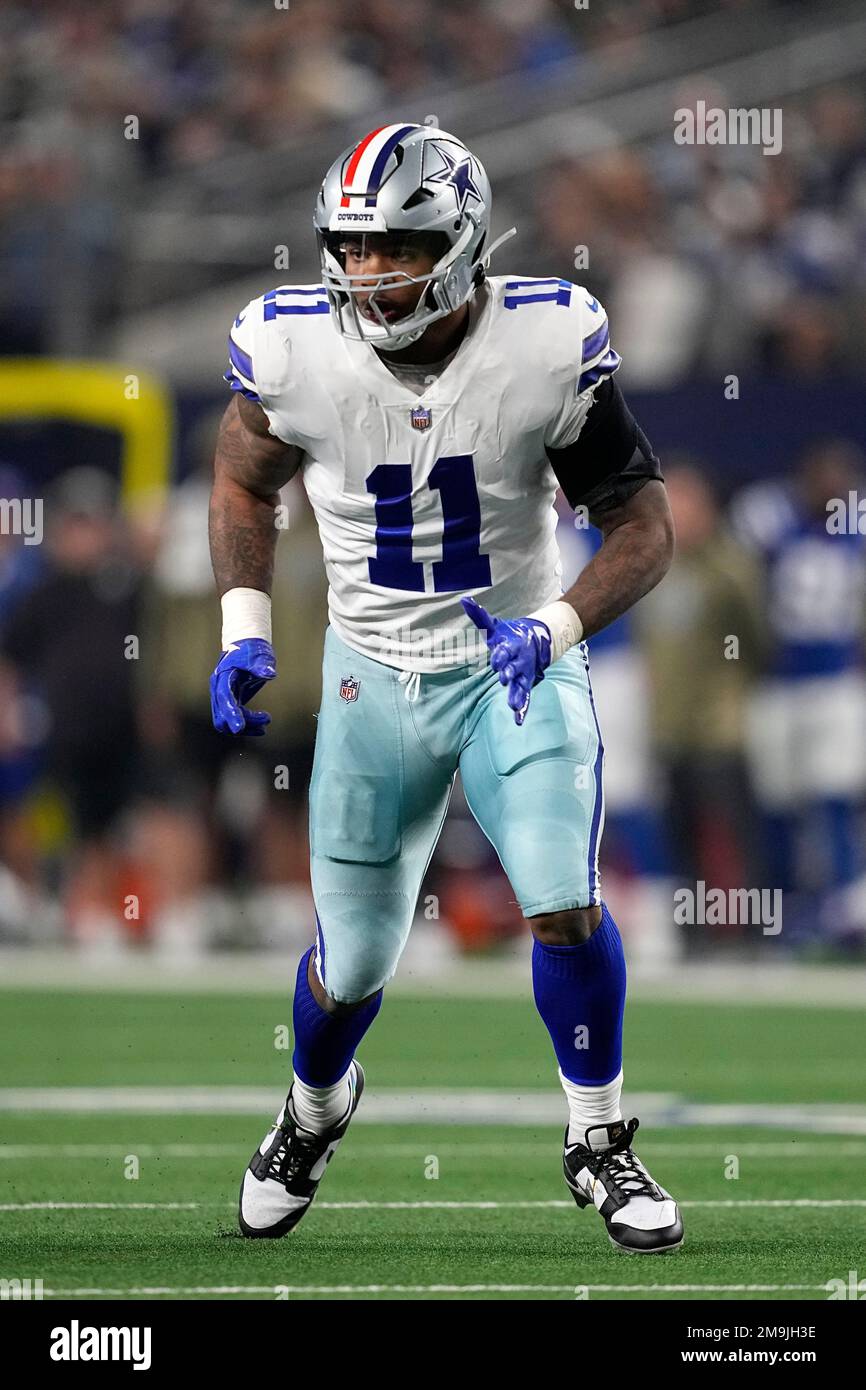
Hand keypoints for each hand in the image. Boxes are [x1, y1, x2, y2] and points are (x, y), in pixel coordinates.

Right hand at [210, 638, 275, 735]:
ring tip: (266, 722)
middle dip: (243, 723)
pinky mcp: (229, 702)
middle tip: (266, 719)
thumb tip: (270, 674)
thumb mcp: (260, 656)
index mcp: (222, 676)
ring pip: (225, 722)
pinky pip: (232, 720)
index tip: (240, 728)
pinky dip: (246, 725)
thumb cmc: (252, 650)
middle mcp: (218, 689)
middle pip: (221, 716)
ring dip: (246, 727)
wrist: (245, 646)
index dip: (231, 713)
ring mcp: (221, 697)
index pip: (224, 698)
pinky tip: (261, 726)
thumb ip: (262, 665)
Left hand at [461, 595, 550, 725]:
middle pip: (514, 668)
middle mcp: (519, 661)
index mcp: (511, 645)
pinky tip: (518, 721)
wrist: (537, 640)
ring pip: (521, 685)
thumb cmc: (509, 634)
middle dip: (509, 673)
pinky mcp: (526, 684)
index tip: (496, 659)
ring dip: (517, 694)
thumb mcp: (494, 626)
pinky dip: (523, 709)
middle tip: (504, 678)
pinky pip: (526, 697)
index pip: (505, 650)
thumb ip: (479, 616)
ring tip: (513, 704)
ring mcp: (524, 674)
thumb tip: (463, 600)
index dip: (501, 654)